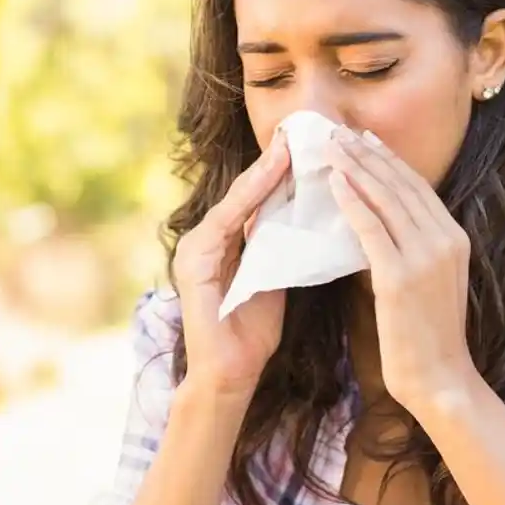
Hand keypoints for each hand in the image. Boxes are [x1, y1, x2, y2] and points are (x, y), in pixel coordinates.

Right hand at [172, 130, 290, 399]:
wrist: (229, 375)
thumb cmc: (252, 332)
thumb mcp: (274, 277)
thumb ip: (281, 245)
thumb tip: (310, 213)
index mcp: (226, 242)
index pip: (258, 198)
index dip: (282, 170)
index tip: (311, 144)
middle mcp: (207, 239)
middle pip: (247, 192)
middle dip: (274, 161)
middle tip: (302, 129)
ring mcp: (196, 249)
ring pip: (236, 201)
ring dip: (263, 172)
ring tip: (290, 145)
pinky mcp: (193, 264)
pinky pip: (226, 223)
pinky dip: (248, 199)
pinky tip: (270, 178)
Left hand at [326, 124, 475, 411]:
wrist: (442, 381)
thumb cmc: (428, 339)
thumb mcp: (430, 284)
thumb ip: (411, 251)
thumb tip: (379, 225)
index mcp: (455, 239)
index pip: (418, 187)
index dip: (388, 160)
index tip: (363, 139)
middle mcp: (446, 240)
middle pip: (401, 184)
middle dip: (367, 154)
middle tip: (338, 132)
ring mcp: (426, 257)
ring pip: (386, 198)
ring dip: (355, 167)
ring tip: (330, 146)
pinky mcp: (400, 277)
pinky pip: (372, 228)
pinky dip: (352, 201)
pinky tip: (334, 182)